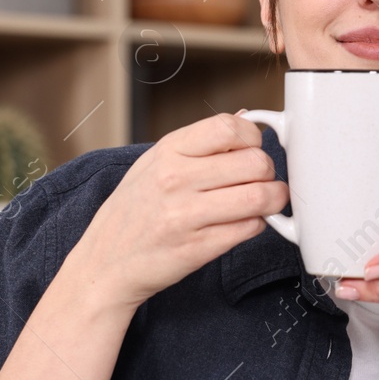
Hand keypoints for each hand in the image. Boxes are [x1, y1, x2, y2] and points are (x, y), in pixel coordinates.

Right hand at [68, 111, 287, 308]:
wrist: (106, 262)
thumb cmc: (132, 212)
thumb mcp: (153, 164)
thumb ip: (199, 143)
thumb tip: (244, 117)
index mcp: (168, 151)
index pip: (230, 127)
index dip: (253, 137)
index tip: (252, 148)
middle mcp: (177, 179)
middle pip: (255, 162)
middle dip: (268, 172)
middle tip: (261, 180)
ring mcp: (187, 215)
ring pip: (260, 197)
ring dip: (272, 200)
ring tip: (264, 202)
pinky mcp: (199, 248)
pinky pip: (250, 228)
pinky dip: (256, 225)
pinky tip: (243, 223)